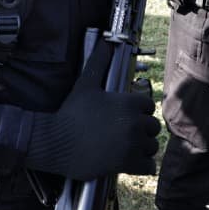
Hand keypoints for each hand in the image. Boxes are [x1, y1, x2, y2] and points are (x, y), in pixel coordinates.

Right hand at [25, 42, 160, 179]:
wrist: (55, 141)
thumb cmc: (70, 112)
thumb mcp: (85, 85)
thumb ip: (98, 63)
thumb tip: (105, 43)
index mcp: (128, 103)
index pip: (148, 105)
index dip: (138, 110)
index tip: (125, 116)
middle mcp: (134, 123)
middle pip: (153, 127)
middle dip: (142, 130)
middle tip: (124, 133)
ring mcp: (132, 145)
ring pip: (152, 147)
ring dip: (142, 148)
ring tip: (125, 148)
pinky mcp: (128, 164)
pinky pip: (149, 166)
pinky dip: (142, 165)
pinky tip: (129, 161)